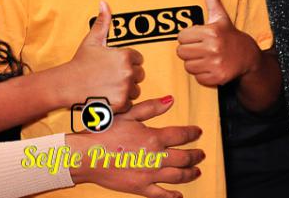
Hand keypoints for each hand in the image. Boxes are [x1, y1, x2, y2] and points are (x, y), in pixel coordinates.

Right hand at [65, 1, 143, 111]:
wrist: (67, 85)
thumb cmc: (80, 62)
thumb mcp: (92, 40)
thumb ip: (103, 22)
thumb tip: (104, 3)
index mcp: (124, 55)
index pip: (138, 59)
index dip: (127, 61)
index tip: (113, 65)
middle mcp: (127, 72)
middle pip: (139, 75)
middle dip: (129, 76)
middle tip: (110, 76)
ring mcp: (125, 89)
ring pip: (136, 90)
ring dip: (126, 90)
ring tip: (109, 86)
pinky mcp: (120, 104)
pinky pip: (129, 103)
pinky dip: (121, 102)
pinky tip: (107, 96)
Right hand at [67, 96, 203, 197]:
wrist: (86, 155)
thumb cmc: (105, 131)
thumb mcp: (128, 113)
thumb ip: (152, 107)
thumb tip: (171, 100)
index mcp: (153, 137)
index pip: (181, 135)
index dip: (192, 133)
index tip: (198, 132)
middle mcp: (155, 158)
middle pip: (184, 158)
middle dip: (196, 155)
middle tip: (201, 154)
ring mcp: (148, 175)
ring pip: (177, 176)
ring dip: (190, 173)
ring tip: (197, 171)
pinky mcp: (140, 188)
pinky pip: (162, 195)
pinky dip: (174, 196)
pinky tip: (179, 195)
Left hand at [176, 0, 260, 85]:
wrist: (248, 57)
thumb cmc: (229, 34)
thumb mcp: (220, 16)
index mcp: (210, 31)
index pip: (181, 37)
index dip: (188, 37)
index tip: (198, 37)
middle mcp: (213, 47)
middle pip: (181, 52)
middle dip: (189, 50)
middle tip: (200, 48)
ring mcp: (215, 64)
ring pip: (188, 66)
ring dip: (194, 63)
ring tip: (206, 57)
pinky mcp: (218, 78)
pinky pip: (197, 78)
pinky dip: (202, 74)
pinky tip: (211, 67)